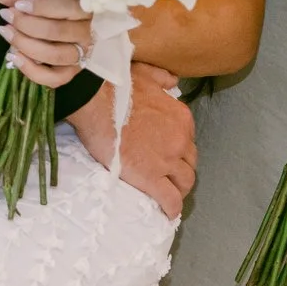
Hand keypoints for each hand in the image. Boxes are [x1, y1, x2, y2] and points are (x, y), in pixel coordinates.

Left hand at [0, 0, 92, 87]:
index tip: (17, 5)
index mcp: (86, 7)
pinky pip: (53, 78)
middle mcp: (88, 32)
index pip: (66, 8)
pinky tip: (14, 56)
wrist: (73, 27)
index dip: (39, 7)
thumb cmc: (56, 5)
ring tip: (6, 33)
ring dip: (25, 45)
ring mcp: (82, 54)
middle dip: (25, 24)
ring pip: (54, 55)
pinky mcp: (72, 72)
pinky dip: (30, 70)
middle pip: (56, 32)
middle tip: (6, 16)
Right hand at [66, 62, 195, 220]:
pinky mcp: (151, 178)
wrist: (96, 102)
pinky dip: (171, 208)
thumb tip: (172, 80)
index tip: (167, 152)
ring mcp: (167, 160)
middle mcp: (180, 140)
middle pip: (190, 162)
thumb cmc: (116, 85)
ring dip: (179, 189)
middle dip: (181, 169)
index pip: (188, 139)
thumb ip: (163, 78)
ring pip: (185, 182)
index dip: (178, 148)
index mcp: (180, 117)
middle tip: (167, 173)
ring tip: (168, 193)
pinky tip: (167, 212)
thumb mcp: (145, 73)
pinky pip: (171, 200)